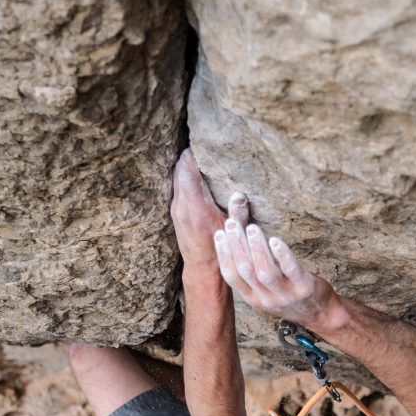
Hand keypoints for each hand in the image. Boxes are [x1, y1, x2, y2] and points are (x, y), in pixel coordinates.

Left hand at [171, 149, 249, 271]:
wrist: (203, 270)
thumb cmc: (221, 251)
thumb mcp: (233, 231)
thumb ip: (237, 212)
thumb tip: (240, 194)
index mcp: (194, 205)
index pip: (186, 169)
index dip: (193, 154)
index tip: (203, 144)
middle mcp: (181, 205)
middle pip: (179, 170)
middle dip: (190, 159)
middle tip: (204, 149)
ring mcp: (176, 210)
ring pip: (177, 179)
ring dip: (187, 170)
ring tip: (202, 161)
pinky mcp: (176, 215)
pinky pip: (177, 189)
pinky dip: (185, 181)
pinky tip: (198, 181)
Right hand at [213, 217, 336, 327]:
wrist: (320, 314)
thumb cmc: (291, 297)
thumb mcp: (266, 293)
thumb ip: (253, 275)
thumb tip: (237, 246)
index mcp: (253, 299)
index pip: (232, 277)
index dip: (224, 254)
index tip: (219, 234)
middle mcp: (266, 300)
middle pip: (246, 271)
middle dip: (237, 246)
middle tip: (232, 224)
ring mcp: (286, 296)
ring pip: (265, 272)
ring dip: (257, 248)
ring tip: (253, 228)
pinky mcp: (304, 289)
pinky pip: (291, 270)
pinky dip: (282, 255)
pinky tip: (275, 240)